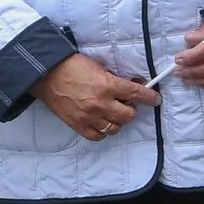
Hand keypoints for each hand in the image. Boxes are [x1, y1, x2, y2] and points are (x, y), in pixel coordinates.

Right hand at [37, 52, 157, 138]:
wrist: (47, 75)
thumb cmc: (74, 67)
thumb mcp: (101, 68)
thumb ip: (117, 79)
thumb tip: (135, 84)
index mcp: (108, 85)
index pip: (138, 94)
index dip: (150, 98)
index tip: (156, 100)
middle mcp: (100, 103)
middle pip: (128, 115)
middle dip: (131, 110)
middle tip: (125, 104)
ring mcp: (88, 116)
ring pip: (115, 128)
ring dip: (117, 121)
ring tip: (112, 113)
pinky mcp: (77, 125)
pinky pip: (97, 136)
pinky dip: (102, 131)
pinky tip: (101, 122)